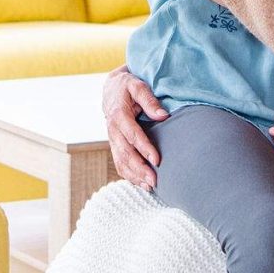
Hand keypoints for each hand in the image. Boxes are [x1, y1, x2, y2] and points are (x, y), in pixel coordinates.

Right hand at [104, 67, 167, 189]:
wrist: (111, 90)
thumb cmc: (127, 87)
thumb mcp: (137, 86)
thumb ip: (149, 100)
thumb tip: (163, 115)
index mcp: (118, 115)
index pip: (132, 135)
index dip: (144, 148)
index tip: (157, 160)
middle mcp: (113, 130)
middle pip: (126, 153)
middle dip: (140, 168)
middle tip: (155, 181)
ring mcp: (112, 139)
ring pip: (121, 161)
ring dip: (134, 175)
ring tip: (150, 186)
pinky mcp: (114, 145)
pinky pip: (119, 163)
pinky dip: (129, 175)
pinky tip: (142, 184)